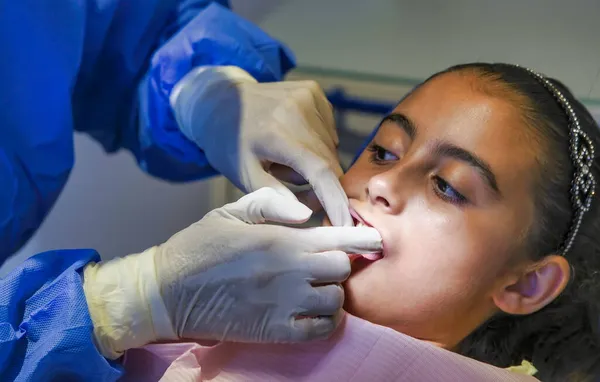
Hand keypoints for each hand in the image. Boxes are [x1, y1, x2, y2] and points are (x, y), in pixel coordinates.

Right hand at [83, 188, 380, 358]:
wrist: (167, 293)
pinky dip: (325, 321)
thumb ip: (271, 205)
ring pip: (336, 300)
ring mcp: (284, 304)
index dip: (362, 238)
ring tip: (318, 288)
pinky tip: (314, 311)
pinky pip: (320, 330)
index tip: (377, 240)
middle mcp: (288, 271)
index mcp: (279, 240)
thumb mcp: (229, 212)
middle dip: (339, 263)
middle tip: (325, 263)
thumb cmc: (198, 247)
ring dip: (332, 293)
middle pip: (342, 268)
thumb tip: (307, 212)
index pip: (336, 237)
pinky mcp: (275, 331)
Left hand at [171, 66, 351, 225]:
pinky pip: (328, 130)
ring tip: (286, 159)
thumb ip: (275, 197)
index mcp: (276, 134)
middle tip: (295, 190)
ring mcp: (307, 95)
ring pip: (331, 147)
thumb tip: (307, 214)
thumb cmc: (230, 145)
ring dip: (317, 162)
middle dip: (320, 184)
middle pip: (329, 161)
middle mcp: (296, 109)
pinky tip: (293, 139)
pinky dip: (317, 142)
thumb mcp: (245, 176)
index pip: (319, 171)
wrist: (221, 101)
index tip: (345, 225)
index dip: (335, 200)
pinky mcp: (313, 90)